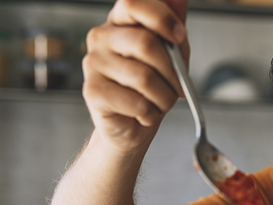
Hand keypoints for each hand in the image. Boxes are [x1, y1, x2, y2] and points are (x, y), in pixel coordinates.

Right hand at [82, 0, 189, 151]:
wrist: (131, 125)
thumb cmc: (151, 87)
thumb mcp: (171, 54)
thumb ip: (173, 26)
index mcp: (120, 22)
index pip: (133, 2)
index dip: (161, 17)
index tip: (179, 36)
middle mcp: (101, 37)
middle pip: (146, 43)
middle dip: (172, 71)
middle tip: (179, 88)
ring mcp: (93, 63)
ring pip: (144, 77)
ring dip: (164, 97)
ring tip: (161, 103)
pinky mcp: (92, 92)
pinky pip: (137, 103)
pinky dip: (151, 113)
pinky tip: (145, 114)